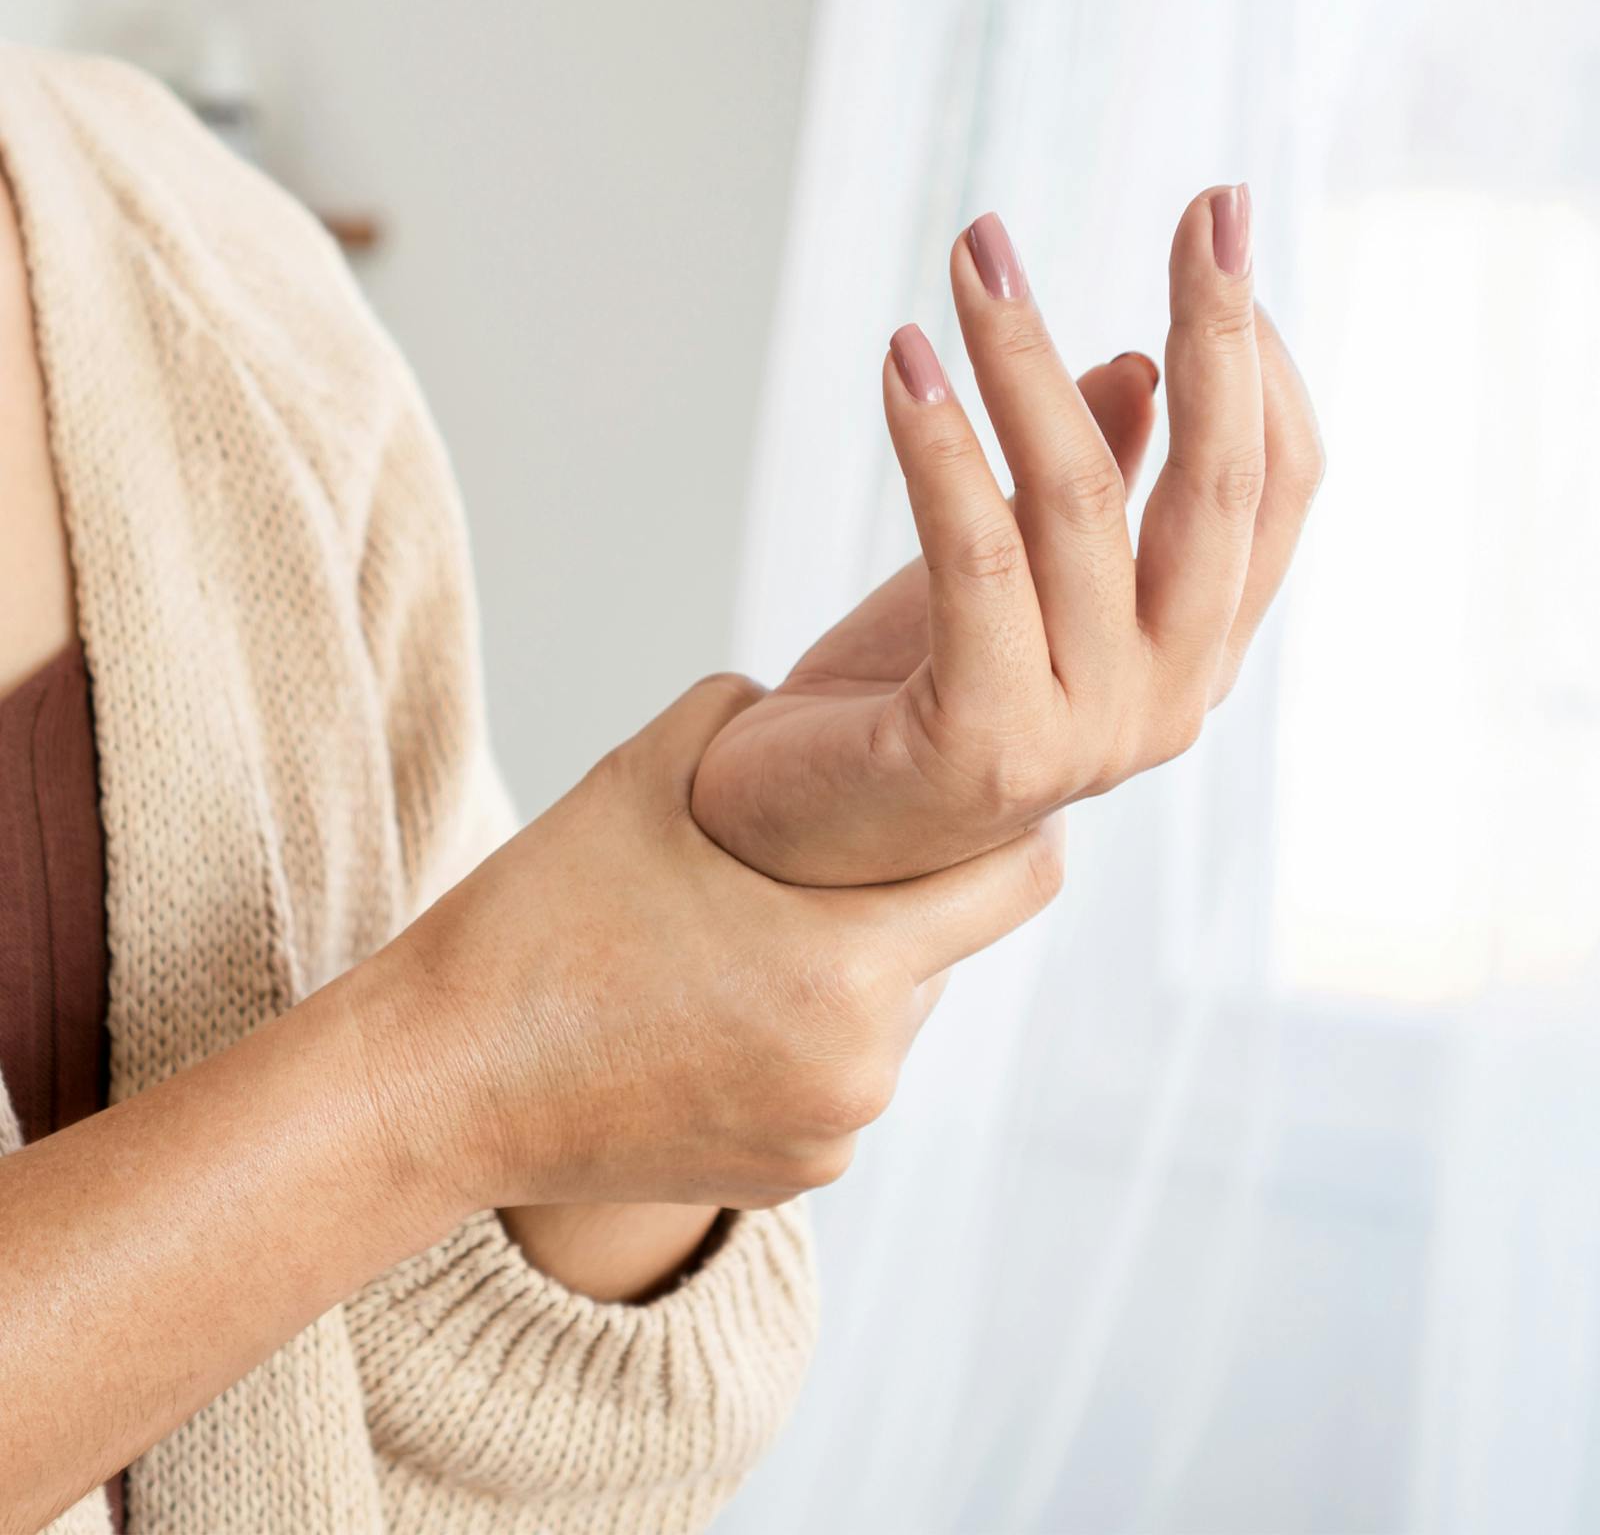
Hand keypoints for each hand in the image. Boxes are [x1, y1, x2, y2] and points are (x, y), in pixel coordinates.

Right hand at [377, 675, 1064, 1212]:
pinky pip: (843, 1083)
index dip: (1012, 822)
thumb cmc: (536, 923)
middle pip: (949, 949)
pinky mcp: (794, 1179)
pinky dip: (810, 1039)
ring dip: (853, 970)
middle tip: (826, 856)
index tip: (975, 790)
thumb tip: (815, 706)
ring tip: (752, 936)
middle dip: (906, 897)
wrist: (437, 1085)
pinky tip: (722, 1007)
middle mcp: (864, 1067)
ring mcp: (832, 1137)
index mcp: (846, 964)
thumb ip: (752, 714)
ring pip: (894, 1018)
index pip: (1021, 878)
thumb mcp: (643, 773)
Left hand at [691, 185, 1324, 885]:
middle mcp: (1166, 700)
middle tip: (1206, 204)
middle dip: (1217, 331)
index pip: (1273, 492)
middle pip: (1216, 491)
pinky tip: (904, 360)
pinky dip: (940, 444)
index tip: (1220, 236)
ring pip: (1078, 503)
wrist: (794, 834)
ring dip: (1023, 358)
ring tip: (974, 256)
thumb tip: (1142, 366)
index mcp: (1191, 656)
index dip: (1261, 360)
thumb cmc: (907, 698)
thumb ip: (1094, 492)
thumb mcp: (1013, 578)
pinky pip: (974, 556)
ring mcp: (1085, 734)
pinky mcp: (984, 741)